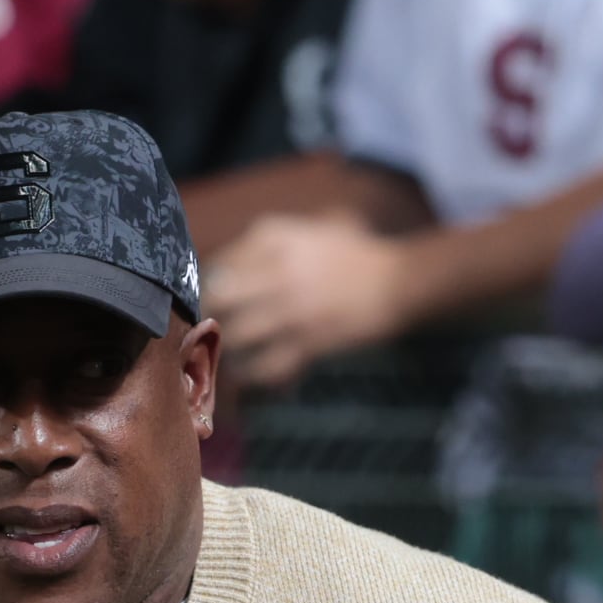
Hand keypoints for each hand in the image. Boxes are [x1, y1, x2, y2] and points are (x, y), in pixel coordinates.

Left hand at [206, 214, 413, 388]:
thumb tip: (221, 268)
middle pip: (217, 298)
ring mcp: (292, 309)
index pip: (219, 263)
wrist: (397, 282)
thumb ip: (267, 240)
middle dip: (207, 315)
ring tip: (225, 353)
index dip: (206, 285)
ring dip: (226, 348)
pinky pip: (265, 366)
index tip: (206, 298)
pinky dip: (253, 374)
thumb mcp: (308, 227)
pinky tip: (250, 374)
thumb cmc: (353, 253)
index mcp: (273, 238)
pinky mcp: (308, 342)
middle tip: (205, 328)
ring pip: (236, 335)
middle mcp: (276, 271)